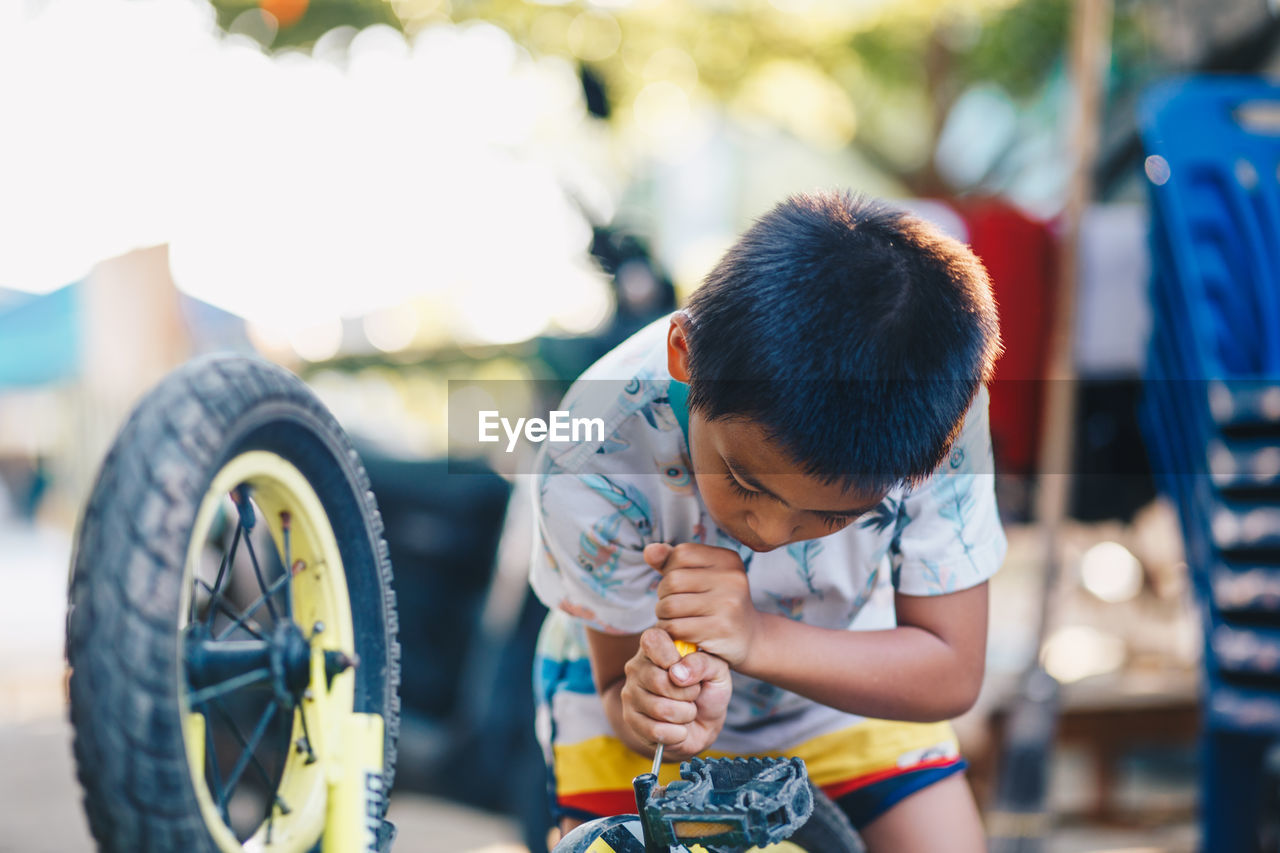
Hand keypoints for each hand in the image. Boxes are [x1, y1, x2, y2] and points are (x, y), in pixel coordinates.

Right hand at [619, 627, 730, 761]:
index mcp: (656, 647)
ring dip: (685, 715)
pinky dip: (677, 734)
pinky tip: (680, 729)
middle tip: (693, 694)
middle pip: (659, 681)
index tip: (687, 669)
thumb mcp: (717, 671)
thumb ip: (703, 663)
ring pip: (659, 709)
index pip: (652, 640)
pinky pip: (655, 730)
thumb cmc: (708, 690)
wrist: (703, 725)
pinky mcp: (630, 720)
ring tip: (687, 711)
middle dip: (688, 694)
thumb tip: (677, 672)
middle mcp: (637, 667)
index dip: (672, 657)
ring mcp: (630, 694)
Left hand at [645, 542, 759, 667]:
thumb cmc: (717, 603)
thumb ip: (671, 561)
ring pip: (670, 605)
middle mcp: (732, 578)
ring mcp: (729, 604)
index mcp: (728, 559)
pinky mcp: (721, 630)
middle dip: (663, 596)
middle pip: (673, 580)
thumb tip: (650, 551)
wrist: (750, 638)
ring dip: (663, 616)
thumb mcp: (700, 576)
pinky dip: (669, 632)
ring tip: (673, 620)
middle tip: (672, 607)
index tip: (679, 586)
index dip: (670, 570)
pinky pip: (676, 627)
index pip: (681, 553)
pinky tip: (678, 634)